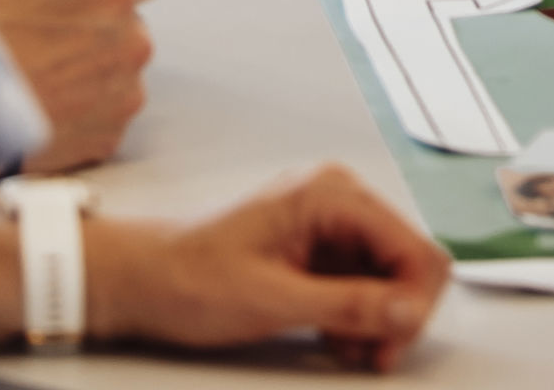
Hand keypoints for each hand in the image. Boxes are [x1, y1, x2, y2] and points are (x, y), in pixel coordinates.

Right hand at [0, 0, 158, 170]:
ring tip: (38, 69)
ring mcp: (121, 94)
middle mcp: (130, 44)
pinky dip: (84, 109)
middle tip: (42, 33)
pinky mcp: (107, 136)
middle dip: (97, 25)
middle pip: (130, 24)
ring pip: (120, 69)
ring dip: (91, 67)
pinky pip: (107, 114)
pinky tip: (44, 100)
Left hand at [86, 165, 450, 370]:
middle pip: (409, 261)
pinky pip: (363, 284)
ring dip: (378, 321)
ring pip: (390, 277)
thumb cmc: (189, 279)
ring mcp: (328, 224)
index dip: (414, 302)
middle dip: (399, 314)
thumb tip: (410, 310)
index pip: (413, 247)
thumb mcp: (272, 300)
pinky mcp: (317, 250)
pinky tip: (334, 340)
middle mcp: (337, 200)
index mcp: (330, 196)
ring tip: (346, 352)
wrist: (138, 280)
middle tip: (373, 357)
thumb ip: (348, 305)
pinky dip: (358, 318)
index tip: (392, 346)